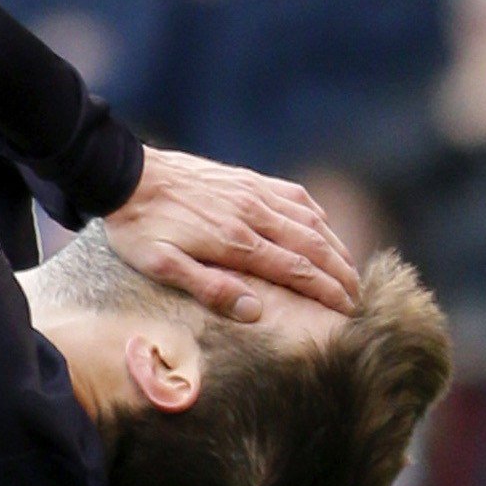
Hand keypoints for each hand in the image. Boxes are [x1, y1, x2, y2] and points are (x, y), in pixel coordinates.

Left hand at [103, 148, 359, 321]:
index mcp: (237, 241)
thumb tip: (256, 310)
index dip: (327, 291)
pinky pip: (293, 195)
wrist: (127, 175)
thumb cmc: (140, 228)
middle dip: (341, 273)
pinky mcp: (246, 179)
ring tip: (349, 269)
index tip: (348, 310)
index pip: (297, 270)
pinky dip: (316, 214)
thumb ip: (210, 288)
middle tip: (359, 296)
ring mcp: (253, 192)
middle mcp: (254, 214)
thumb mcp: (163, 267)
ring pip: (310, 220)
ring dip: (335, 246)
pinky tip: (323, 225)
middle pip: (313, 245)